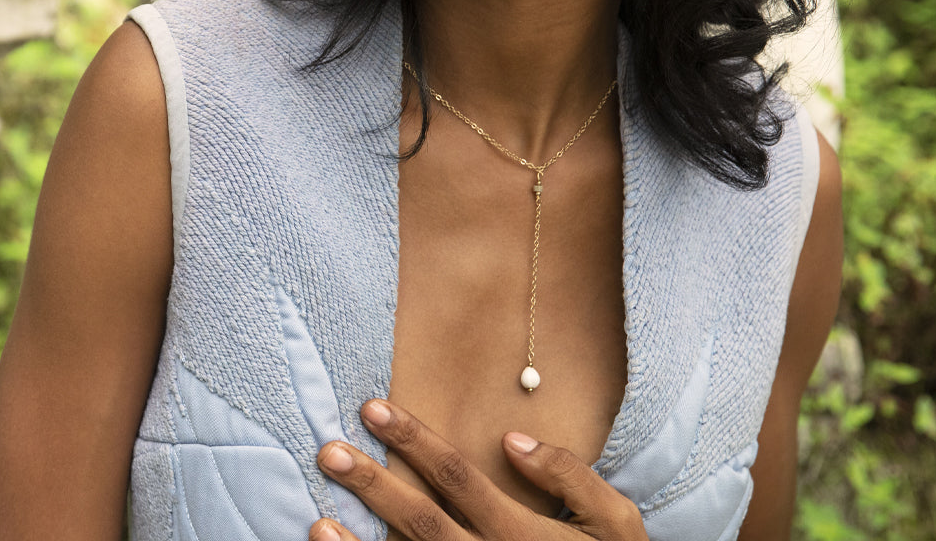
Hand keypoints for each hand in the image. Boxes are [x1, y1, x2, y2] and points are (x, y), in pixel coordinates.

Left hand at [311, 399, 648, 540]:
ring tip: (318, 515)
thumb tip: (514, 439)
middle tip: (329, 451)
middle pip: (421, 520)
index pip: (456, 476)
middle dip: (373, 483)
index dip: (414, 440)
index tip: (375, 408)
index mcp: (523, 534)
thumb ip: (570, 475)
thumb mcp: (616, 522)